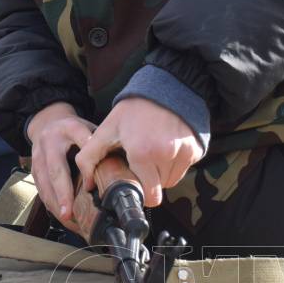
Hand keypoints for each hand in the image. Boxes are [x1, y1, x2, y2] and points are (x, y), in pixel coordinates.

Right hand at [25, 102, 95, 230]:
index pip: (78, 143)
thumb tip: (119, 165)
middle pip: (55, 172)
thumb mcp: (88, 128)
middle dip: (62, 194)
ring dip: (57, 206)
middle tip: (68, 214)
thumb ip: (99, 143)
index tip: (91, 181)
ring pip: (45, 186)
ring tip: (71, 222)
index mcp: (66, 130)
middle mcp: (48, 145)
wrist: (47, 126)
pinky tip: (65, 219)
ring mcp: (38, 160)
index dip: (86, 161)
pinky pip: (43, 193)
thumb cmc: (72, 131)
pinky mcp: (35, 173)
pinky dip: (54, 207)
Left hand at [75, 97, 204, 210]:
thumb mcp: (107, 129)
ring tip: (153, 149)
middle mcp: (166, 155)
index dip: (140, 189)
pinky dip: (174, 162)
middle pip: (159, 188)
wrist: (165, 86)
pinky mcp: (195, 149)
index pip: (149, 196)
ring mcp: (184, 152)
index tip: (134, 176)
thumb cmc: (134, 109)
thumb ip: (89, 157)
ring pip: (172, 180)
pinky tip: (166, 145)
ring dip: (162, 172)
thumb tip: (88, 185)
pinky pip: (183, 168)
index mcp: (142, 154)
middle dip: (149, 178)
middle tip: (141, 158)